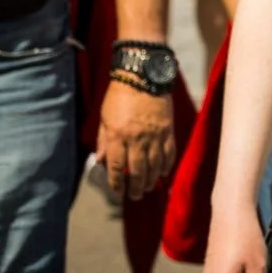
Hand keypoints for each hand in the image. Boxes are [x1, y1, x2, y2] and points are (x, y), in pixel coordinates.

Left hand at [95, 79, 177, 200]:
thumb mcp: (104, 118)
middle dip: (136, 187)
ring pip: (155, 166)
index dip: (117, 183)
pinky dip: (167, 165)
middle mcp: (136, 139)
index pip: (117, 167)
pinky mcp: (168, 130)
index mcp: (118, 135)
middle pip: (138, 171)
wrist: (142, 76)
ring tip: (148, 188)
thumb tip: (102, 161)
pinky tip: (163, 173)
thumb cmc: (119, 96)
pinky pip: (169, 153)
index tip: (118, 193)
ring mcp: (154, 135)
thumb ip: (104, 141)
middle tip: (135, 196)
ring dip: (152, 180)